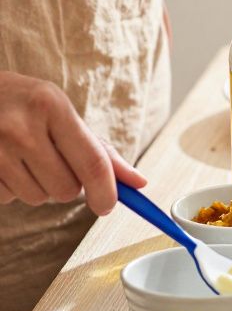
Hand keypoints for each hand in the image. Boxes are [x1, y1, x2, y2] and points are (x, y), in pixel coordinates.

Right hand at [0, 72, 147, 215]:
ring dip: (38, 186)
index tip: (108, 206)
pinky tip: (5, 162)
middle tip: (52, 160)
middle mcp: (22, 127)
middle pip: (66, 189)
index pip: (92, 163)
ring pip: (37, 198)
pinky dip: (12, 188)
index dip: (106, 192)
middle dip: (67, 184)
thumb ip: (100, 149)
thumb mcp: (61, 112)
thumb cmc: (25, 104)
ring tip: (24, 158)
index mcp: (52, 107)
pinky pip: (8, 199)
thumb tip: (139, 183)